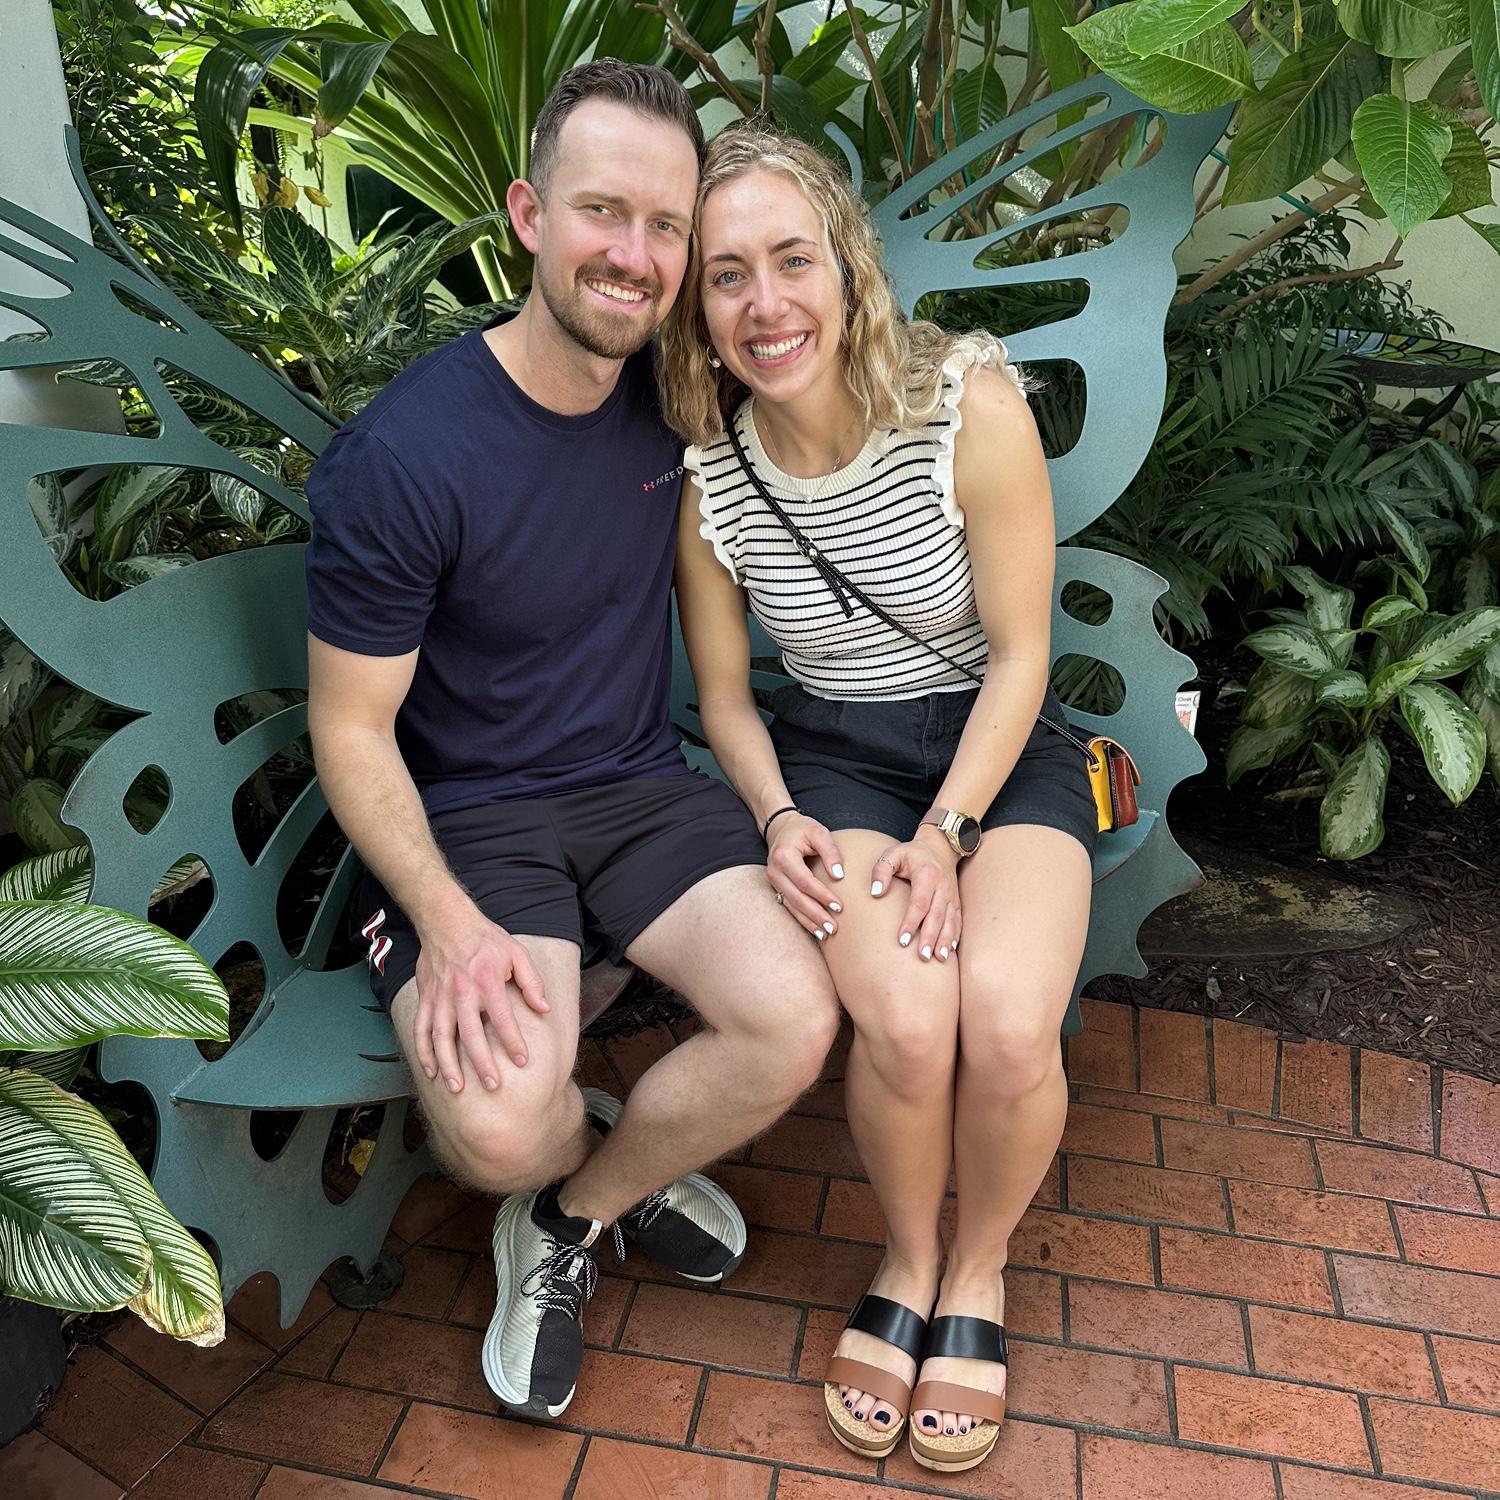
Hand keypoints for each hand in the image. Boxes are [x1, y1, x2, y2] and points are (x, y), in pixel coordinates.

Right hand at [412, 907, 549, 1092]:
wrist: (446, 921)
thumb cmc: (486, 939)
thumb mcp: (516, 953)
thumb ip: (531, 981)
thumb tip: (544, 1008)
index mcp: (487, 980)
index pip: (502, 1017)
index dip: (513, 1041)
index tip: (522, 1061)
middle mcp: (462, 991)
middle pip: (471, 1033)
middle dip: (481, 1062)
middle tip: (493, 1085)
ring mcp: (440, 997)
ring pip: (441, 1037)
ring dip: (448, 1064)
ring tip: (457, 1088)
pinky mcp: (426, 999)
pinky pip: (421, 1029)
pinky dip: (423, 1052)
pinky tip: (431, 1072)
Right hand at [766, 812, 845, 939]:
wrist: (781, 828)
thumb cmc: (802, 829)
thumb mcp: (819, 832)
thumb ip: (830, 851)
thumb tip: (838, 875)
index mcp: (784, 856)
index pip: (805, 881)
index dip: (822, 895)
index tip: (839, 906)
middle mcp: (775, 871)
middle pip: (796, 898)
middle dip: (815, 915)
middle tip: (833, 928)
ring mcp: (773, 881)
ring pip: (791, 906)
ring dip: (808, 921)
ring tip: (825, 934)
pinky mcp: (777, 887)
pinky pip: (789, 906)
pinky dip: (802, 919)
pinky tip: (815, 930)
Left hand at [870, 826, 961, 960]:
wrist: (940, 847)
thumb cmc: (911, 854)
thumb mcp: (892, 854)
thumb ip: (881, 870)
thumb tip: (875, 892)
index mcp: (926, 875)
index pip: (919, 903)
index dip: (911, 922)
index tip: (902, 940)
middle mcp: (942, 886)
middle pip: (936, 916)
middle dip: (930, 937)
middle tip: (922, 956)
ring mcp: (952, 895)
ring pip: (950, 921)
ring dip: (945, 940)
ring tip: (938, 958)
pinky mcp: (956, 901)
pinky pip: (957, 921)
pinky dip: (954, 936)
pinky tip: (949, 951)